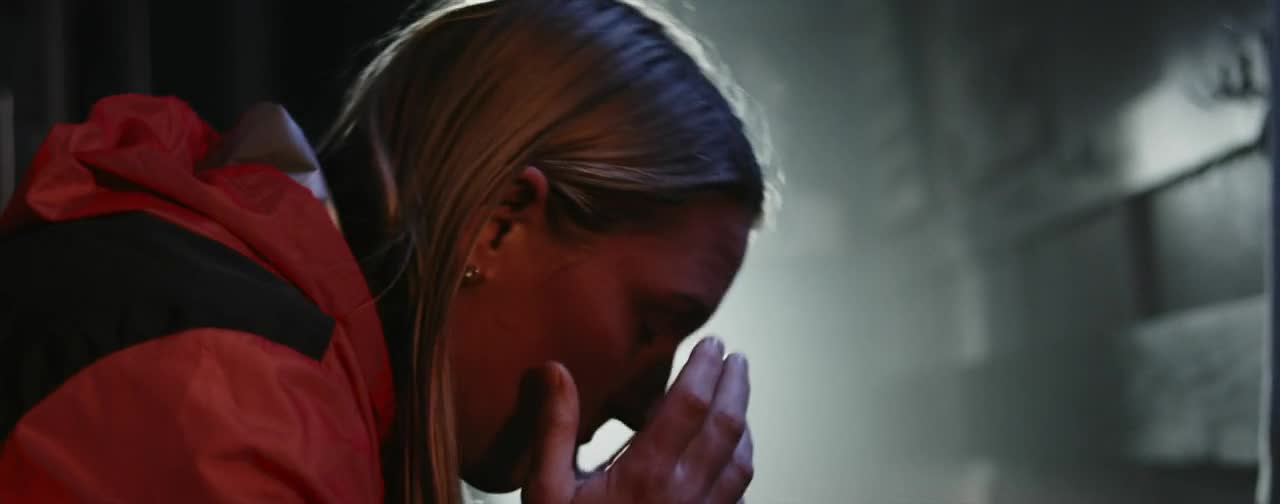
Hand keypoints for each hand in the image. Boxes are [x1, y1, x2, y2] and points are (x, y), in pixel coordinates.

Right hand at [523, 338, 753, 503]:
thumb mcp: (547, 492)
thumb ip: (556, 428)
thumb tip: (555, 369)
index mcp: (647, 474)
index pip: (689, 405)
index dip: (705, 369)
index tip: (713, 344)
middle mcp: (685, 494)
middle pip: (727, 426)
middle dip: (735, 385)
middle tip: (737, 359)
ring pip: (742, 462)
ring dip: (744, 423)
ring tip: (739, 399)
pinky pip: (738, 497)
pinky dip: (742, 467)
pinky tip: (734, 457)